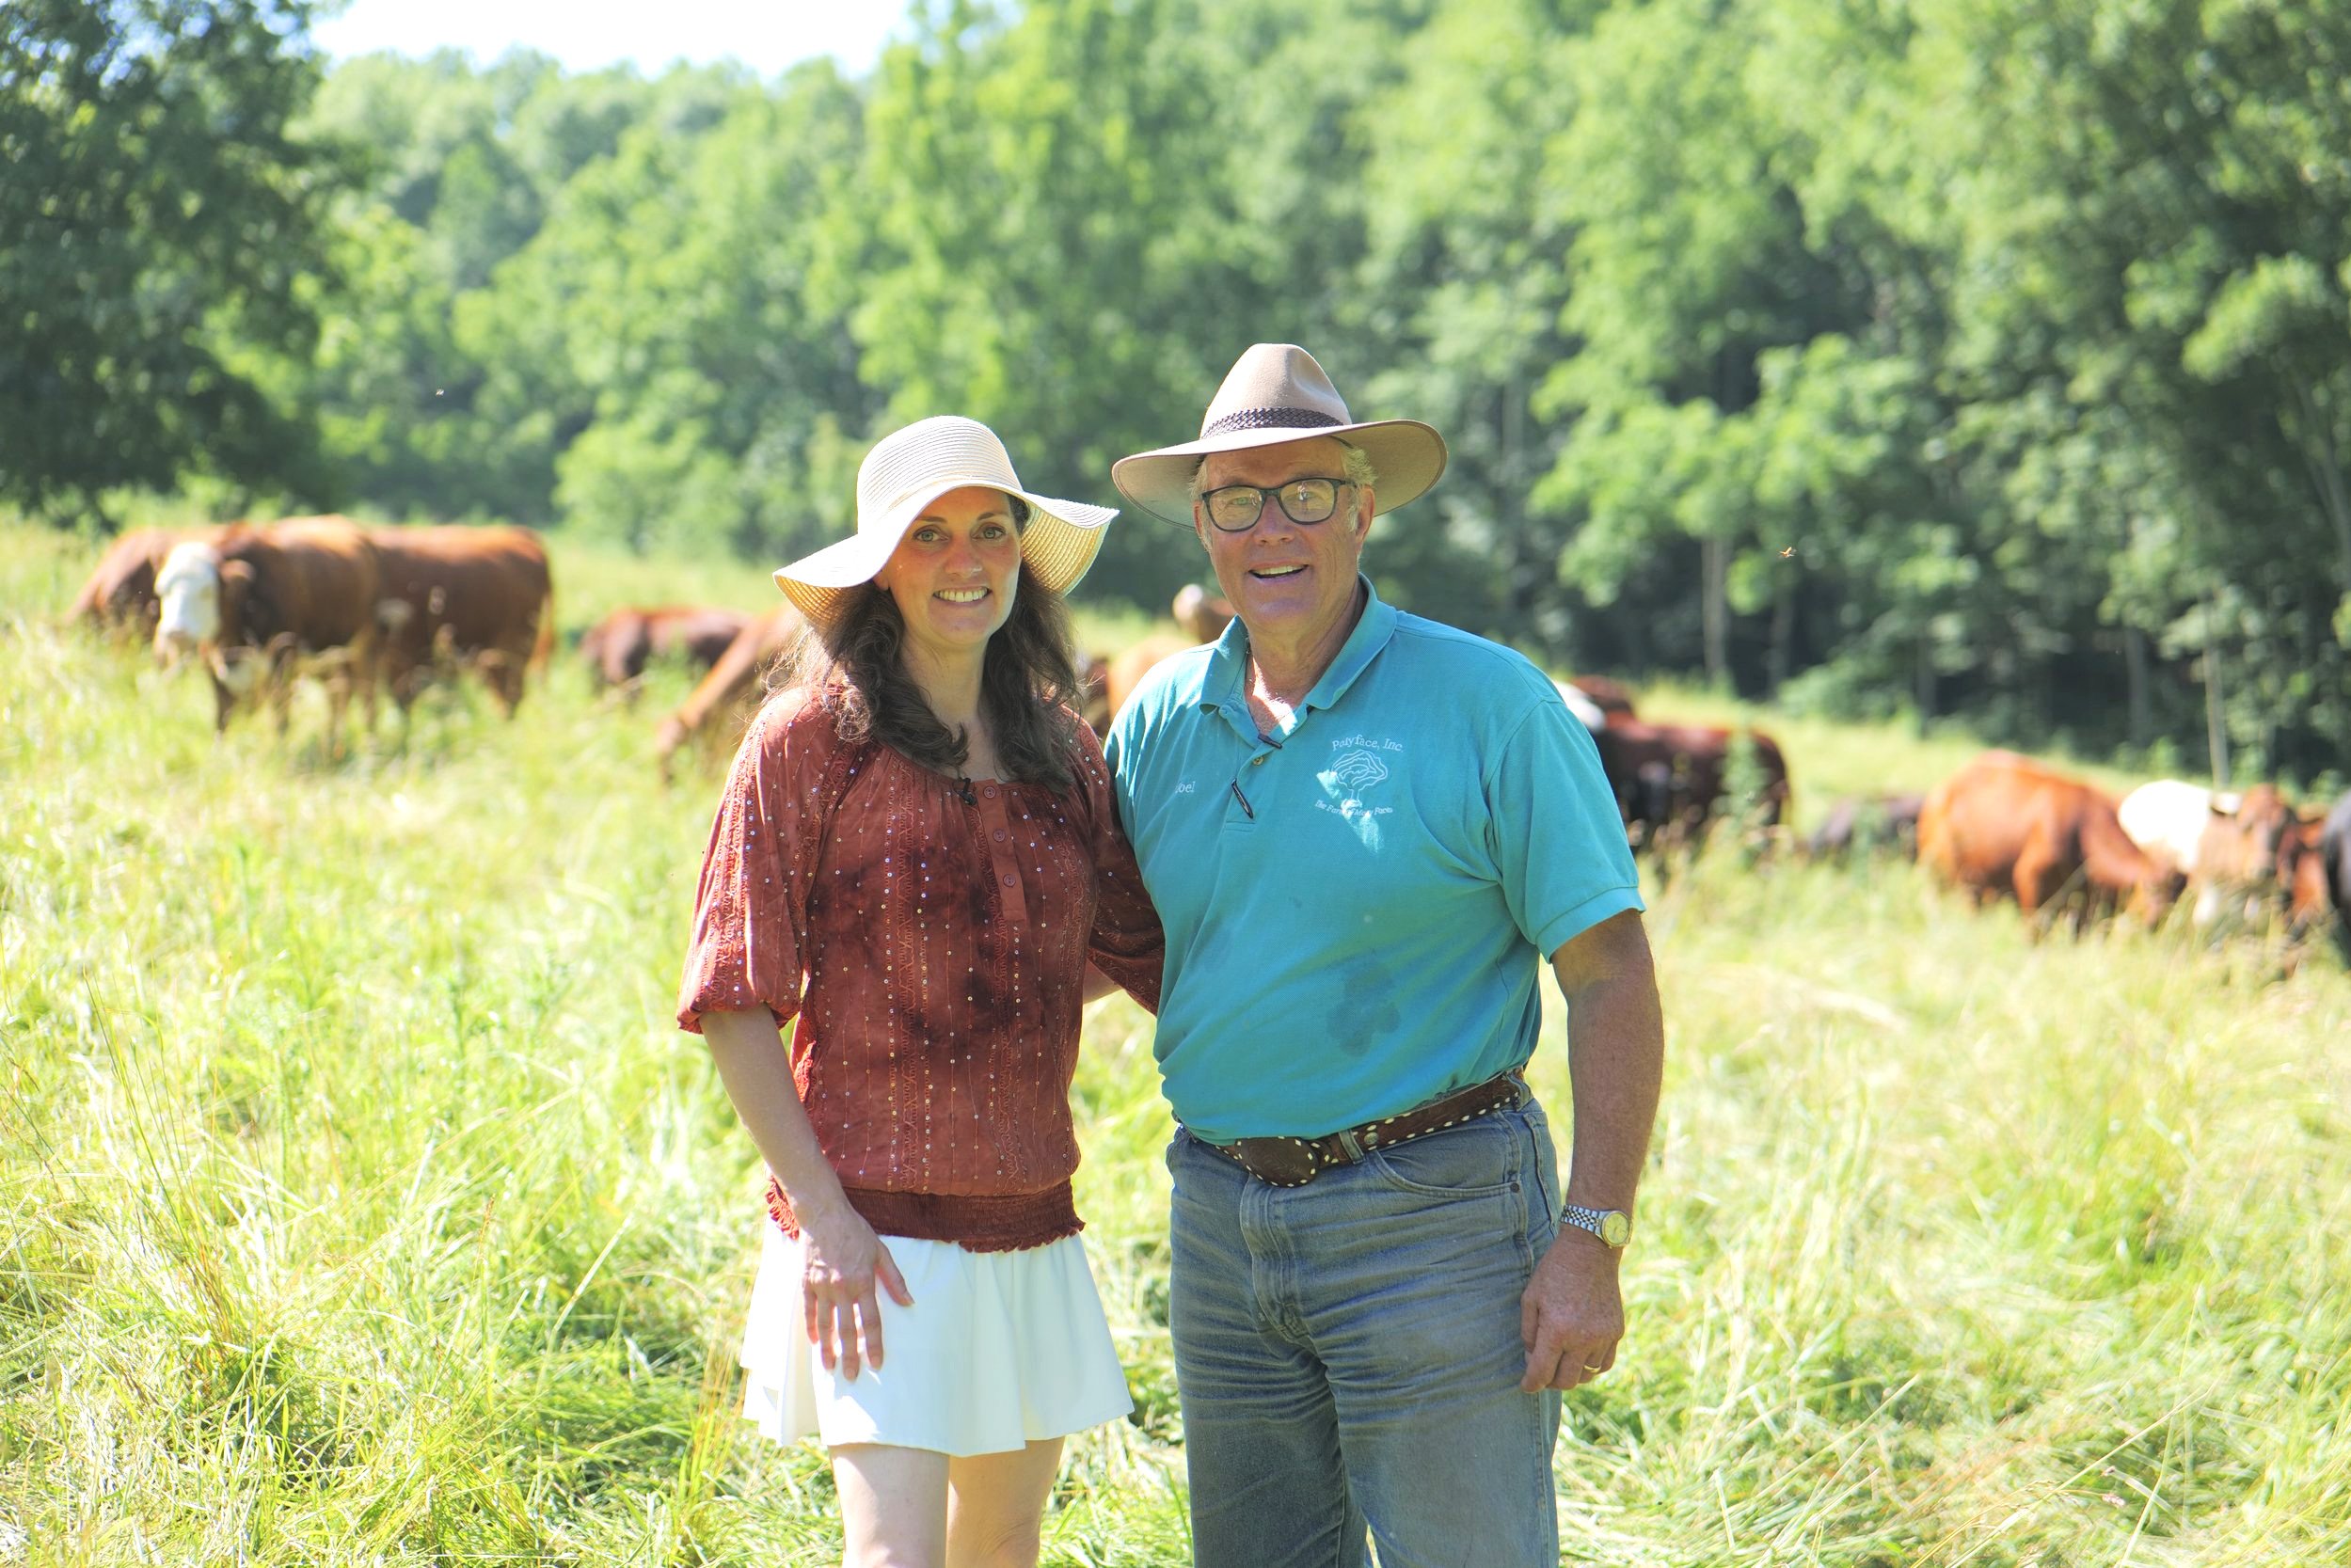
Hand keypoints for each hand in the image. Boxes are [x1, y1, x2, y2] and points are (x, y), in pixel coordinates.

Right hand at [796, 1207, 913, 1379]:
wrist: (824, 1215)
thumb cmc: (856, 1232)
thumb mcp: (881, 1252)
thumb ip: (895, 1279)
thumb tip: (910, 1302)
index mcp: (863, 1281)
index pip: (871, 1321)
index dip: (875, 1344)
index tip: (876, 1363)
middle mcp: (842, 1288)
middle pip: (847, 1329)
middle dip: (850, 1356)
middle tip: (851, 1377)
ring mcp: (822, 1286)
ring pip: (825, 1325)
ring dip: (828, 1348)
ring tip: (829, 1368)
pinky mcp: (806, 1283)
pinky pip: (808, 1311)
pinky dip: (811, 1328)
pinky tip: (815, 1343)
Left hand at [1519, 1228, 1624, 1391]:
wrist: (1590, 1251)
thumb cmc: (1554, 1272)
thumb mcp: (1530, 1298)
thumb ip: (1528, 1333)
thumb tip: (1531, 1358)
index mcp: (1557, 1331)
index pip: (1542, 1373)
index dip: (1530, 1384)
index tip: (1526, 1386)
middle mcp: (1582, 1339)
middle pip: (1565, 1381)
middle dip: (1549, 1382)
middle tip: (1542, 1374)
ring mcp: (1603, 1337)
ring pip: (1586, 1375)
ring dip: (1571, 1374)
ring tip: (1561, 1364)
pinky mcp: (1616, 1332)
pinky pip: (1604, 1364)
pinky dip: (1591, 1367)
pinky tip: (1581, 1359)